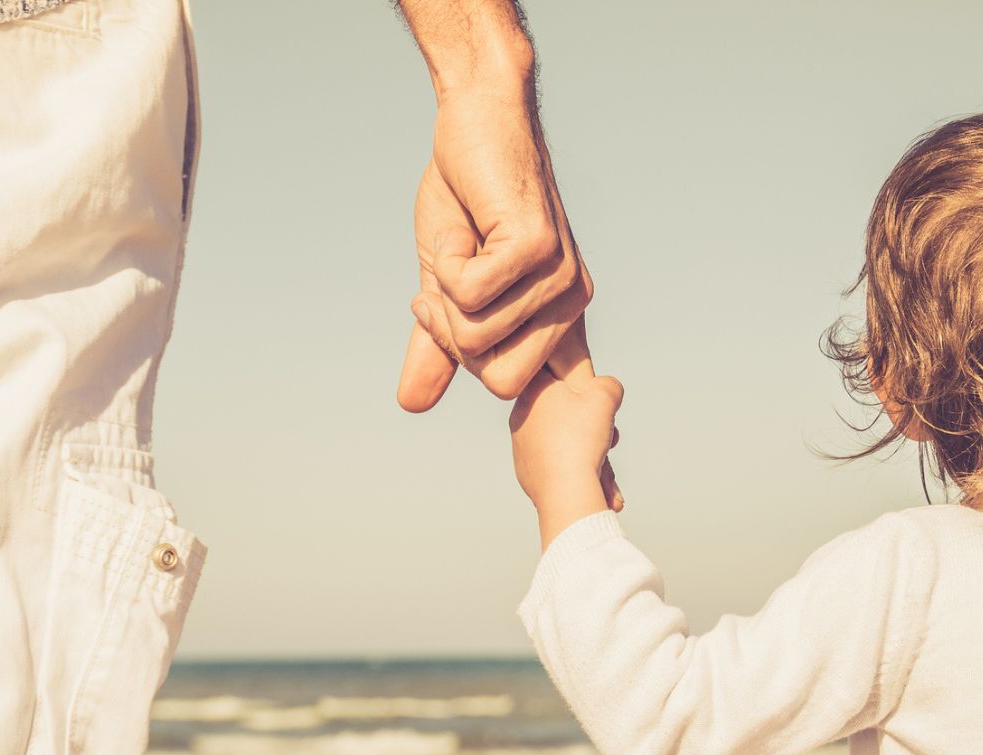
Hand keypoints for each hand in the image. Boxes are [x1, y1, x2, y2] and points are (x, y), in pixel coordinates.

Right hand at [396, 85, 593, 411]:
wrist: (474, 122)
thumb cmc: (464, 197)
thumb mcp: (444, 284)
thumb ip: (438, 345)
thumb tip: (412, 403)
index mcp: (557, 319)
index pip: (518, 389)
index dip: (483, 374)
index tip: (455, 325)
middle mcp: (570, 304)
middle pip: (497, 379)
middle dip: (452, 337)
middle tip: (442, 284)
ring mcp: (560, 278)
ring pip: (480, 340)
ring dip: (445, 293)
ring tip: (459, 244)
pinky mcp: (539, 249)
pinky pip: (471, 296)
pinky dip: (447, 265)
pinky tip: (463, 228)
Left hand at [509, 358, 623, 548]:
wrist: (564, 491)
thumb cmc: (581, 438)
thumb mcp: (605, 396)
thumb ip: (607, 384)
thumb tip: (606, 388)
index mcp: (532, 391)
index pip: (555, 373)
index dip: (581, 385)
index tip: (593, 400)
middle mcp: (520, 416)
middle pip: (564, 411)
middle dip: (590, 423)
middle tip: (608, 436)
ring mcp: (520, 445)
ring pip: (562, 438)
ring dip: (586, 446)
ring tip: (602, 460)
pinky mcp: (525, 469)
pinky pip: (555, 461)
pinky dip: (573, 466)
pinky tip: (588, 475)